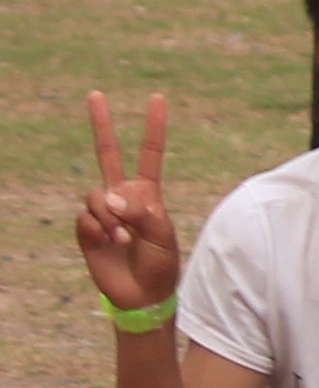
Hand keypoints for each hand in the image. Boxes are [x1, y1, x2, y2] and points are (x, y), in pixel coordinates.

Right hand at [73, 91, 183, 319]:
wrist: (141, 293)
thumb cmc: (160, 263)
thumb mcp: (163, 235)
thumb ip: (142, 212)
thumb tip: (111, 195)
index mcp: (147, 192)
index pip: (150, 153)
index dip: (153, 127)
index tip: (156, 98)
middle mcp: (122, 195)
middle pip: (108, 154)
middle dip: (102, 124)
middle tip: (95, 94)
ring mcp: (102, 211)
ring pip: (95, 195)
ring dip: (109, 216)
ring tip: (123, 238)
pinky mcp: (86, 228)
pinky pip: (85, 217)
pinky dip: (98, 230)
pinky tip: (108, 243)